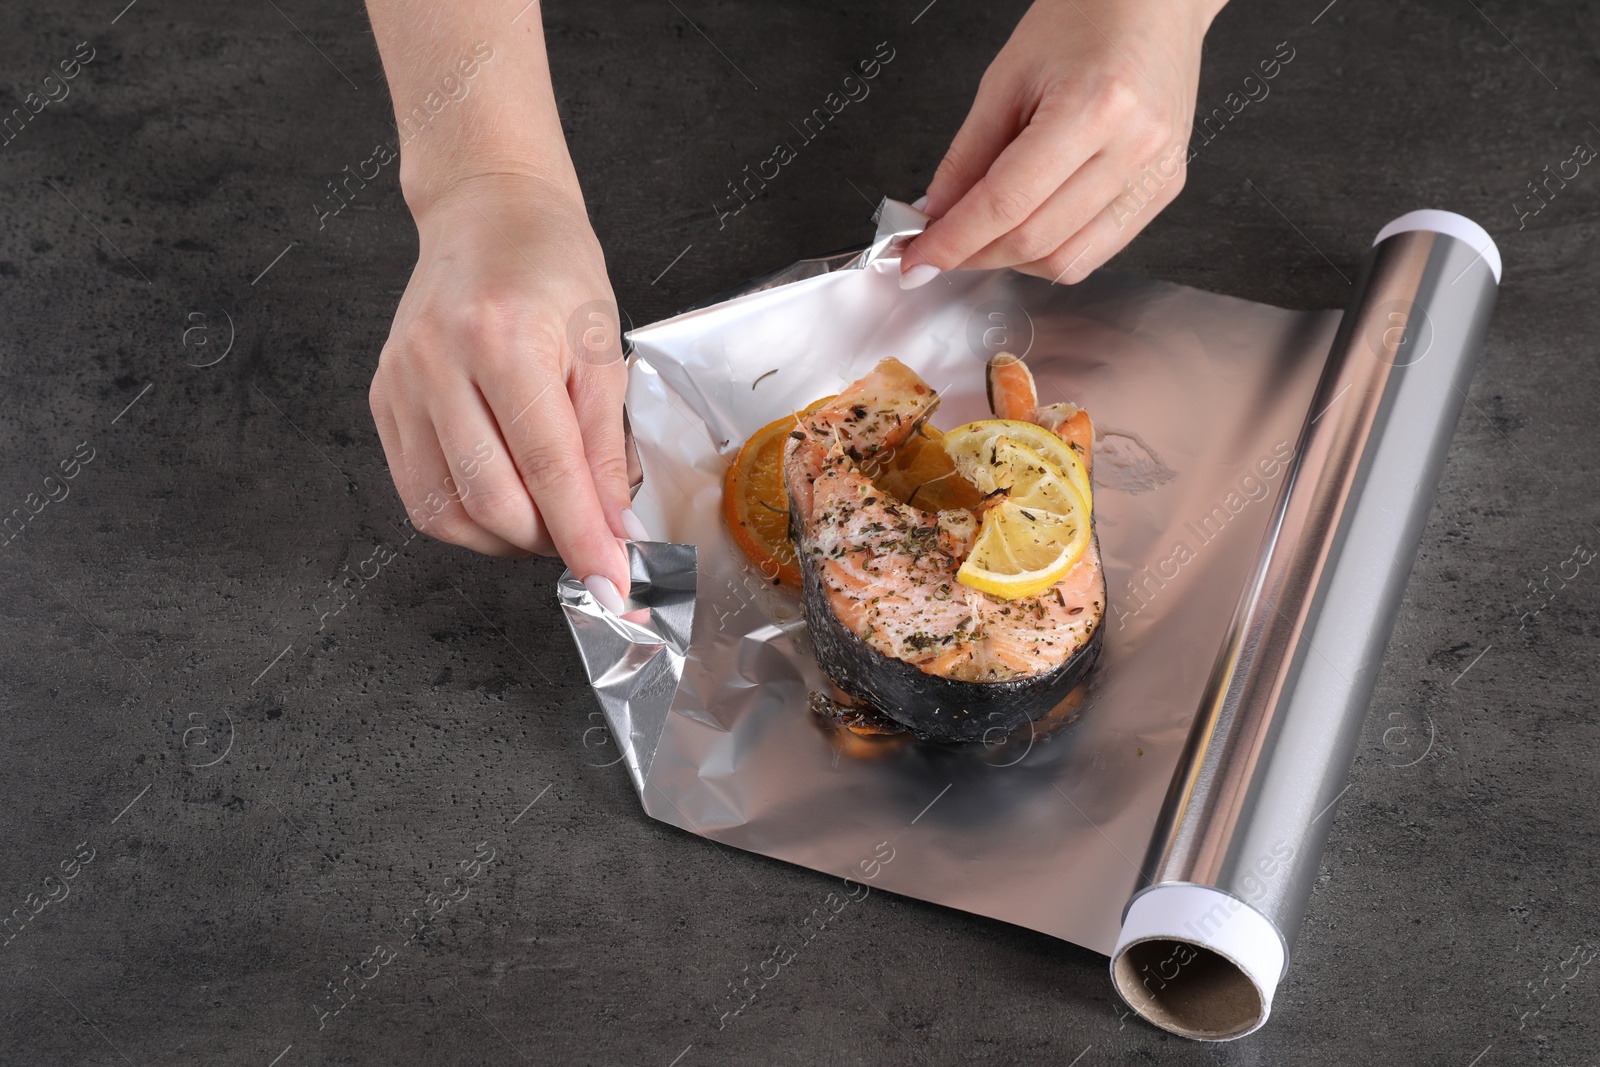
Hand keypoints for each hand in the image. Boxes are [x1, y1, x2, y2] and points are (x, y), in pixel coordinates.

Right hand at [369, 173, 639, 610]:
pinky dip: (466, 517)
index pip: (549, 469)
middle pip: (491, 501)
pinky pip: (419, 491)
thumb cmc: (553, 270)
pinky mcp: (382, 399)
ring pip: (446, 510)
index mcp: (503, 340)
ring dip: (505, 539)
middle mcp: (438, 362)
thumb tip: (616, 530)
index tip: (613, 583)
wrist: (488, 214)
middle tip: (587, 541)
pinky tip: (505, 499)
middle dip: (547, 542)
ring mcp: (400, 383)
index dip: (584, 538)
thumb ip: (606, 447)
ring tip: (547, 519)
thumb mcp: (601, 351)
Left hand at [900, 0, 1222, 287]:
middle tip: (939, 248)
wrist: (1151, 1)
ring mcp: (1157, 173)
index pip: (1006, 203)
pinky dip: (1052, 251)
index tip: (919, 260)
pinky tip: (1027, 227)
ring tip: (984, 234)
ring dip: (1013, 259)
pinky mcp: (1165, 188)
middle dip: (976, 254)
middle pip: (1036, 239)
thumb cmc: (1085, 19)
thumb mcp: (1006, 78)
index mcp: (1095, 107)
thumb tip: (937, 216)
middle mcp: (1136, 147)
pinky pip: (1099, 250)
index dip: (954, 241)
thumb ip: (967, 157)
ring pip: (1068, 260)